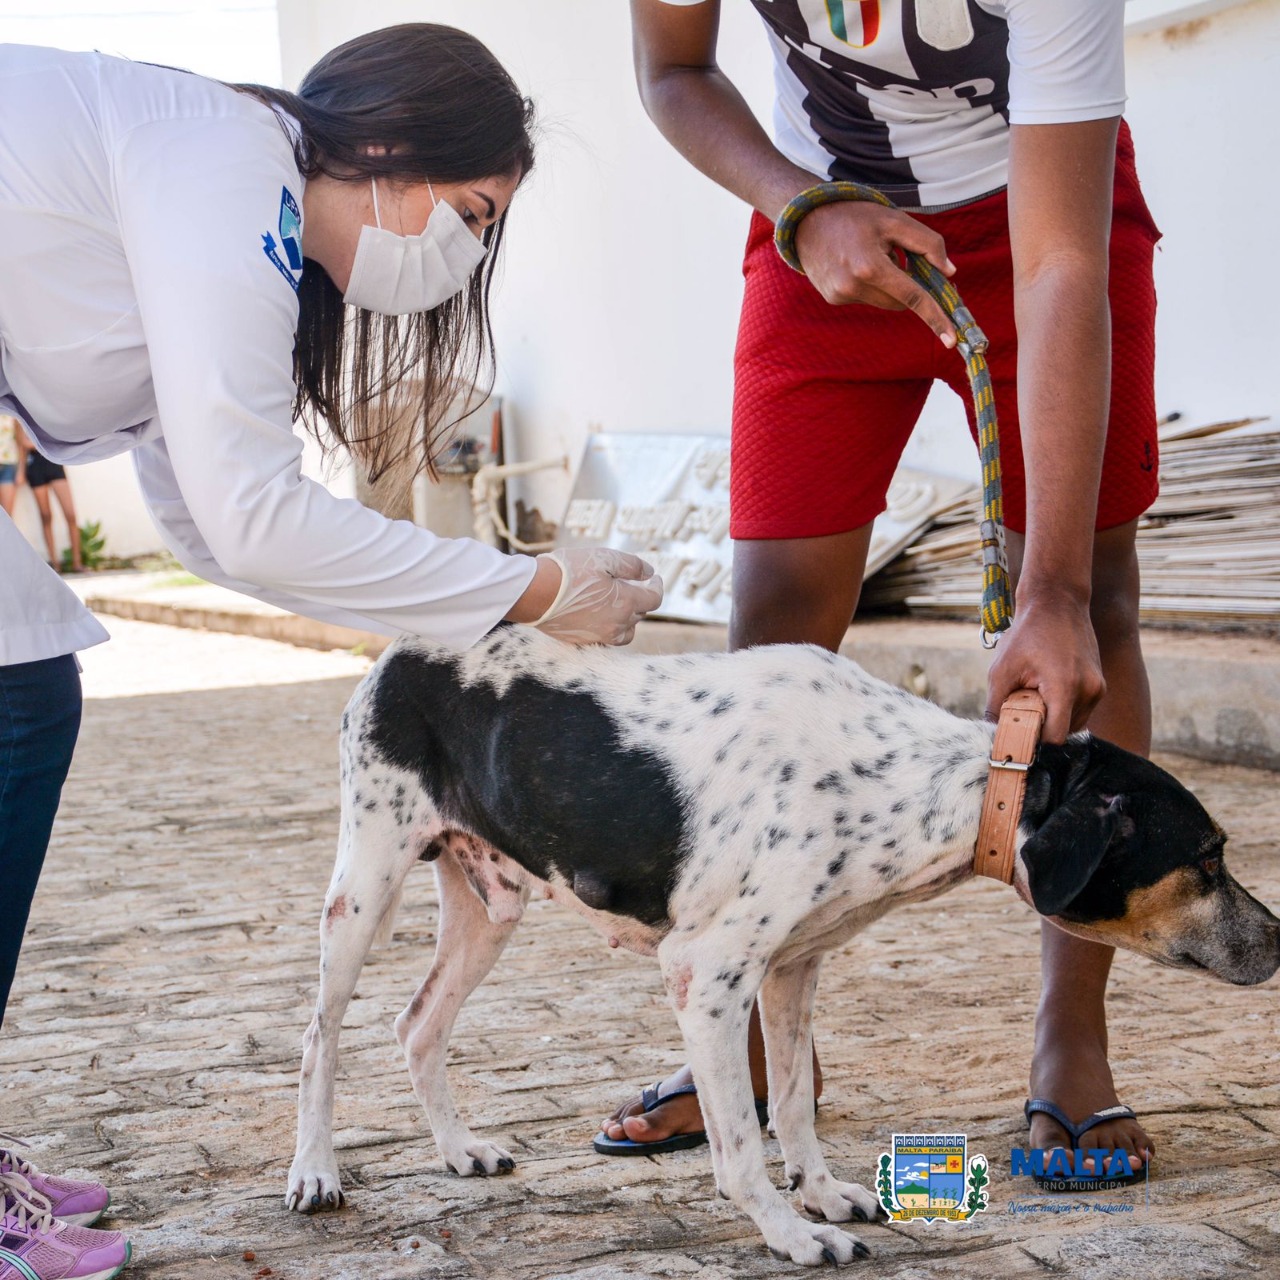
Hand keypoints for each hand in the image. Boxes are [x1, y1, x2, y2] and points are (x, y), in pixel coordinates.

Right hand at [531, 547, 662, 646]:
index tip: (654, 578)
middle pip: (639, 615)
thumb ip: (632, 565)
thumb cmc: (569, 571)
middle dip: (639, 599)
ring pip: (625, 632)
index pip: (654, 599)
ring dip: (627, 619)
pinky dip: (608, 627)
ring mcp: (599, 636)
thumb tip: (648, 572)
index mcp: (625, 603)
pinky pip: (605, 638)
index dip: (657, 586)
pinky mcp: (582, 641)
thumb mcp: (604, 558)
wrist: (533, 593)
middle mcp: (616, 625)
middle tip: (629, 584)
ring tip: (617, 604)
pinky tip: (598, 614)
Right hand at [793, 200, 957, 345]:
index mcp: (871, 267)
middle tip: (906, 261)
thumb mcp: (895, 220)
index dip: (935, 317)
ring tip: (870, 255)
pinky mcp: (833, 299)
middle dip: (910, 287)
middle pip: (900, 302)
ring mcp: (841, 296)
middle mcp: (854, 287)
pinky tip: (855, 264)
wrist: (808, 219)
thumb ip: (928, 244)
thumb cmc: (855, 216)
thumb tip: (950, 272)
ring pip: (884, 302)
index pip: (912, 297)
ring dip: (888, 285)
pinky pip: (866, 298)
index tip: (951, 340)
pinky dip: (870, 285)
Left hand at [985, 599, 1104, 743]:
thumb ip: (996, 706)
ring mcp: (1098, 689)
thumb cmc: (1026, 634)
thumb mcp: (1001, 670)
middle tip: (1021, 714)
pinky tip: (1045, 690)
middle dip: (1041, 730)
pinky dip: (1061, 709)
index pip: (1055, 738)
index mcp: (1065, 688)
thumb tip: (991, 735)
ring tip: (1033, 696)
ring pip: (1072, 724)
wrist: (1057, 602)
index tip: (1017, 743)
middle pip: (1064, 733)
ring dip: (1052, 719)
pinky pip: (1079, 710)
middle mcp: (1089, 691)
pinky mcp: (1099, 685)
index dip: (1034, 745)